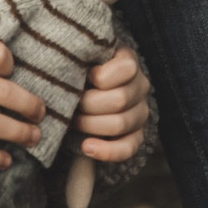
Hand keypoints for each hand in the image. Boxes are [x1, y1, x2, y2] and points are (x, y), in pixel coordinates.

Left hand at [73, 46, 150, 162]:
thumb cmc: (79, 69)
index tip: (83, 77)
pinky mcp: (136, 136)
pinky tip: (87, 147)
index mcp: (129, 61)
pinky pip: (128, 148)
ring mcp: (140, 112)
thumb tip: (66, 61)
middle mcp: (140, 86)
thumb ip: (78, 55)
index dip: (100, 76)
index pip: (127, 69)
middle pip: (119, 100)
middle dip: (88, 105)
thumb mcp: (81, 56)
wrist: (81, 90)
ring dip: (90, 125)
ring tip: (72, 122)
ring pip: (120, 124)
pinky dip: (106, 151)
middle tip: (70, 104)